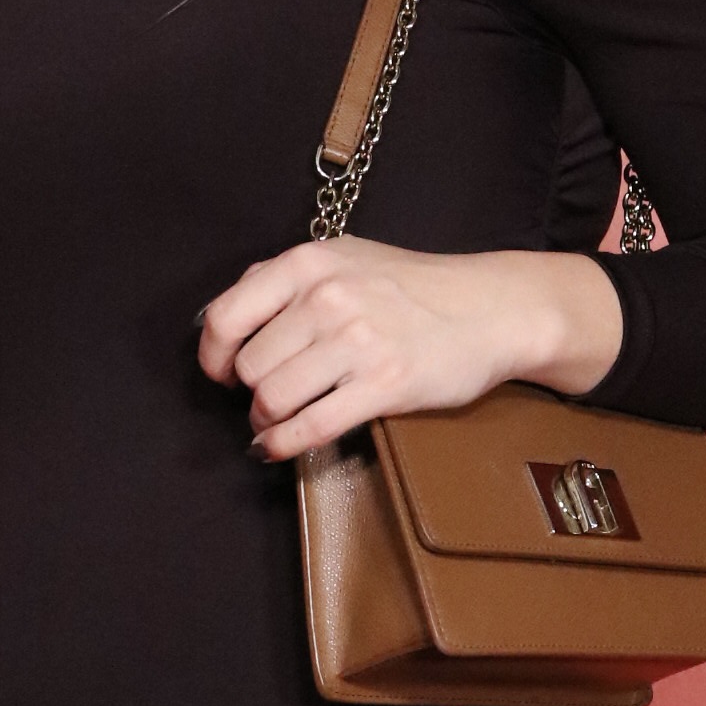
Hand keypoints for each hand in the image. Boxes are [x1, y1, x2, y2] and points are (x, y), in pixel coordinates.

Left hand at [196, 241, 625, 459]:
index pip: (227, 316)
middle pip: (250, 367)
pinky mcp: (384, 385)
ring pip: (273, 399)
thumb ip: (286, 280)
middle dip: (250, 392)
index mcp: (309, 263)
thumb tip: (222, 318)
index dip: (214, 355)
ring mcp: (357, 342)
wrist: (491, 308)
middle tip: (265, 398)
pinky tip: (277, 448)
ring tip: (277, 420)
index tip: (222, 373)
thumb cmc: (414, 287)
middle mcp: (328, 297)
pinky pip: (310, 427)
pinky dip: (283, 444)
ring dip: (267, 419)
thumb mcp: (346, 257)